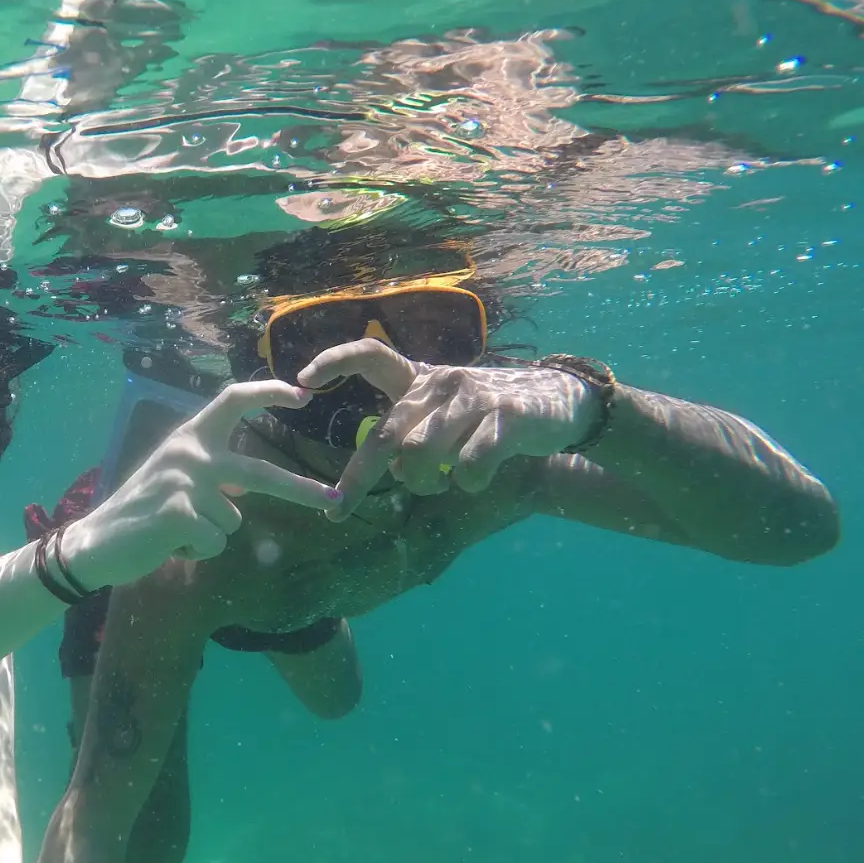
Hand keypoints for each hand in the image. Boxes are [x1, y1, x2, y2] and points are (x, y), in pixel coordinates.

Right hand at [65, 380, 341, 587]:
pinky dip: (197, 550)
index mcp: (190, 436)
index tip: (303, 394)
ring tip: (175, 530)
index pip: (233, 399)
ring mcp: (184, 482)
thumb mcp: (174, 477)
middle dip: (301, 490)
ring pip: (234, 520)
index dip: (269, 392)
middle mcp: (189, 453)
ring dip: (211, 535)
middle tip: (335, 500)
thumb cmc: (139, 511)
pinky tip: (169, 543)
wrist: (95, 542)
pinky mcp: (180, 513)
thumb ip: (210, 472)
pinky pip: (215, 541)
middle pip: (260, 471)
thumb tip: (248, 488)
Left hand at [297, 339, 598, 519]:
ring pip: (422, 455)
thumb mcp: (445, 411)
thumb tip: (385, 467)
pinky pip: (469, 466)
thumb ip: (412, 431)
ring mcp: (473, 399)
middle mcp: (441, 383)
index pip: (370, 354)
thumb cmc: (491, 413)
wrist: (561, 401)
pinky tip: (475, 480)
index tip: (302, 379)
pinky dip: (467, 483)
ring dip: (424, 484)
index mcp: (421, 378)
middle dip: (358, 478)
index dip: (335, 360)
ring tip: (441, 486)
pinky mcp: (506, 419)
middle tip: (339, 508)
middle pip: (387, 435)